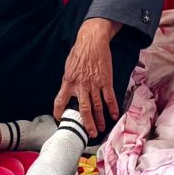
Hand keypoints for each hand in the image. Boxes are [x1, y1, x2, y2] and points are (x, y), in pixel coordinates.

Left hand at [54, 17, 121, 134]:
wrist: (92, 41)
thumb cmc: (79, 52)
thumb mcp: (68, 67)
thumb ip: (68, 81)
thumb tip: (68, 91)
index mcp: (68, 82)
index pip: (60, 101)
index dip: (58, 112)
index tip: (60, 119)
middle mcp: (81, 86)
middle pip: (83, 109)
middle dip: (86, 123)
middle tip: (89, 133)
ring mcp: (94, 84)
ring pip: (97, 106)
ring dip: (100, 119)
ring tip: (101, 128)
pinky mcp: (106, 81)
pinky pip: (109, 97)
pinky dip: (113, 107)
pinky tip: (114, 115)